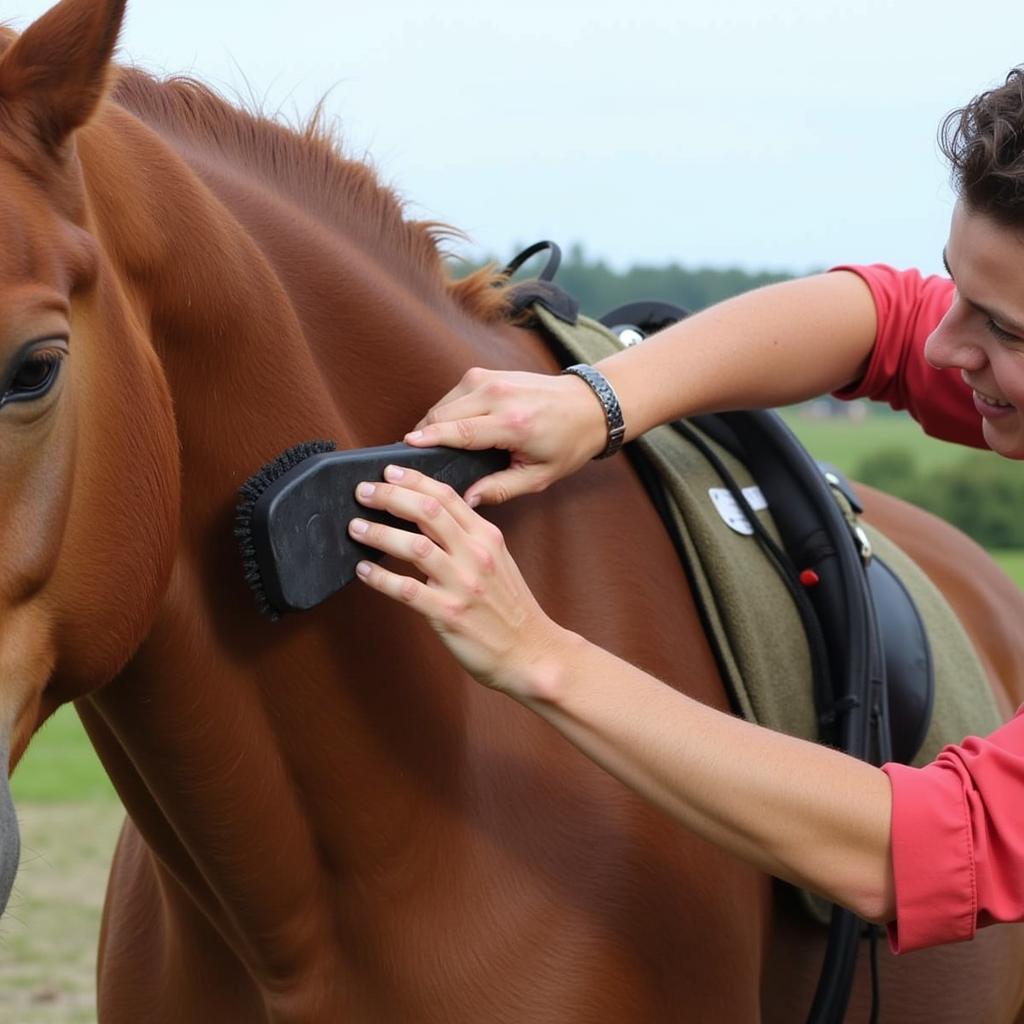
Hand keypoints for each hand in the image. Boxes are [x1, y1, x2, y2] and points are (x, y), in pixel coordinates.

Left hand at [348, 464, 568, 695]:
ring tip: (356, 527)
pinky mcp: (448, 614)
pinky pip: (406, 590)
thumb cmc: (510, 609)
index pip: (446, 496)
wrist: (532, 652)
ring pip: (414, 546)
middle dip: (390, 496)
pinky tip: (364, 570)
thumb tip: (432, 518)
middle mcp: (475, 555)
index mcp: (487, 537)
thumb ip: (469, 538)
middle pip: (427, 511)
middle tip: (364, 491)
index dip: (414, 480)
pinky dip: (380, 578)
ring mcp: (462, 585)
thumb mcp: (499, 561)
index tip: (390, 472)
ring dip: (379, 533)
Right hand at [404, 367, 608, 505]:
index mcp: (513, 423)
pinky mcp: (486, 373)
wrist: (588, 405)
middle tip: (416, 462)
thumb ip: (500, 489)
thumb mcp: (539, 477)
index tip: (405, 450)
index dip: (429, 440)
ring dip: (434, 424)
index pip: (458, 431)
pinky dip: (446, 412)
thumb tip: (466, 499)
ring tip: (434, 449)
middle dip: (425, 436)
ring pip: (444, 402)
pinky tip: (450, 430)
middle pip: (442, 415)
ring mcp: (491, 379)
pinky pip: (453, 394)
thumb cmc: (567, 443)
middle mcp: (499, 395)